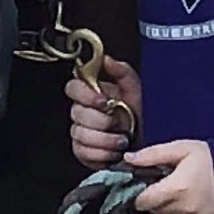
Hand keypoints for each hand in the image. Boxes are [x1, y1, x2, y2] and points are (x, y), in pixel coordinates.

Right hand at [65, 55, 141, 169]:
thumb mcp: (133, 87)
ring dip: (105, 139)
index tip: (103, 100)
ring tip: (121, 139)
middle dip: (101, 120)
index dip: (85, 95)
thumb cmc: (134, 112)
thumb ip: (121, 70)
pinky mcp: (82, 151)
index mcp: (90, 92)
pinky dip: (102, 154)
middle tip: (117, 122)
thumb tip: (106, 59)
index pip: (73, 87)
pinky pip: (84, 152)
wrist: (140, 139)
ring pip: (81, 134)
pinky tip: (113, 151)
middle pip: (77, 114)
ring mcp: (79, 131)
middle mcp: (81, 111)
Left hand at [125, 140, 213, 213]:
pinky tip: (183, 206)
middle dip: (154, 197)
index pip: (143, 200)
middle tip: (165, 184)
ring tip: (177, 193)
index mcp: (176, 188)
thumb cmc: (212, 160)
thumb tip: (130, 158)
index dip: (140, 191)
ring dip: (165, 209)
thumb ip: (153, 154)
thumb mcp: (182, 149)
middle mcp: (183, 210)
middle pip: (153, 210)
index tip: (146, 183)